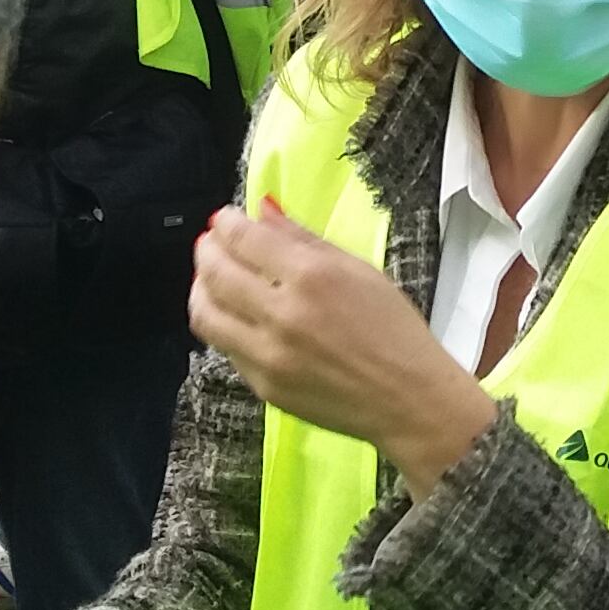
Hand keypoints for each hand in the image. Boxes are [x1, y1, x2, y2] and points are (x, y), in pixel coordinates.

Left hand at [189, 200, 501, 495]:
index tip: (224, 219)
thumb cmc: (394, 330)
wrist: (408, 398)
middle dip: (206, 249)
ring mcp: (267, 355)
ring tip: (210, 277)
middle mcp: (283, 314)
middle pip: (216, 273)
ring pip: (205, 313)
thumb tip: (264, 210)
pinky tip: (235, 313)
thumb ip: (304, 239)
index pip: (245, 239)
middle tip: (210, 242)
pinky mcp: (262, 385)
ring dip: (200, 287)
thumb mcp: (359, 270)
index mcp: (312, 277)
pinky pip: (225, 346)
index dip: (226, 223)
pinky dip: (222, 322)